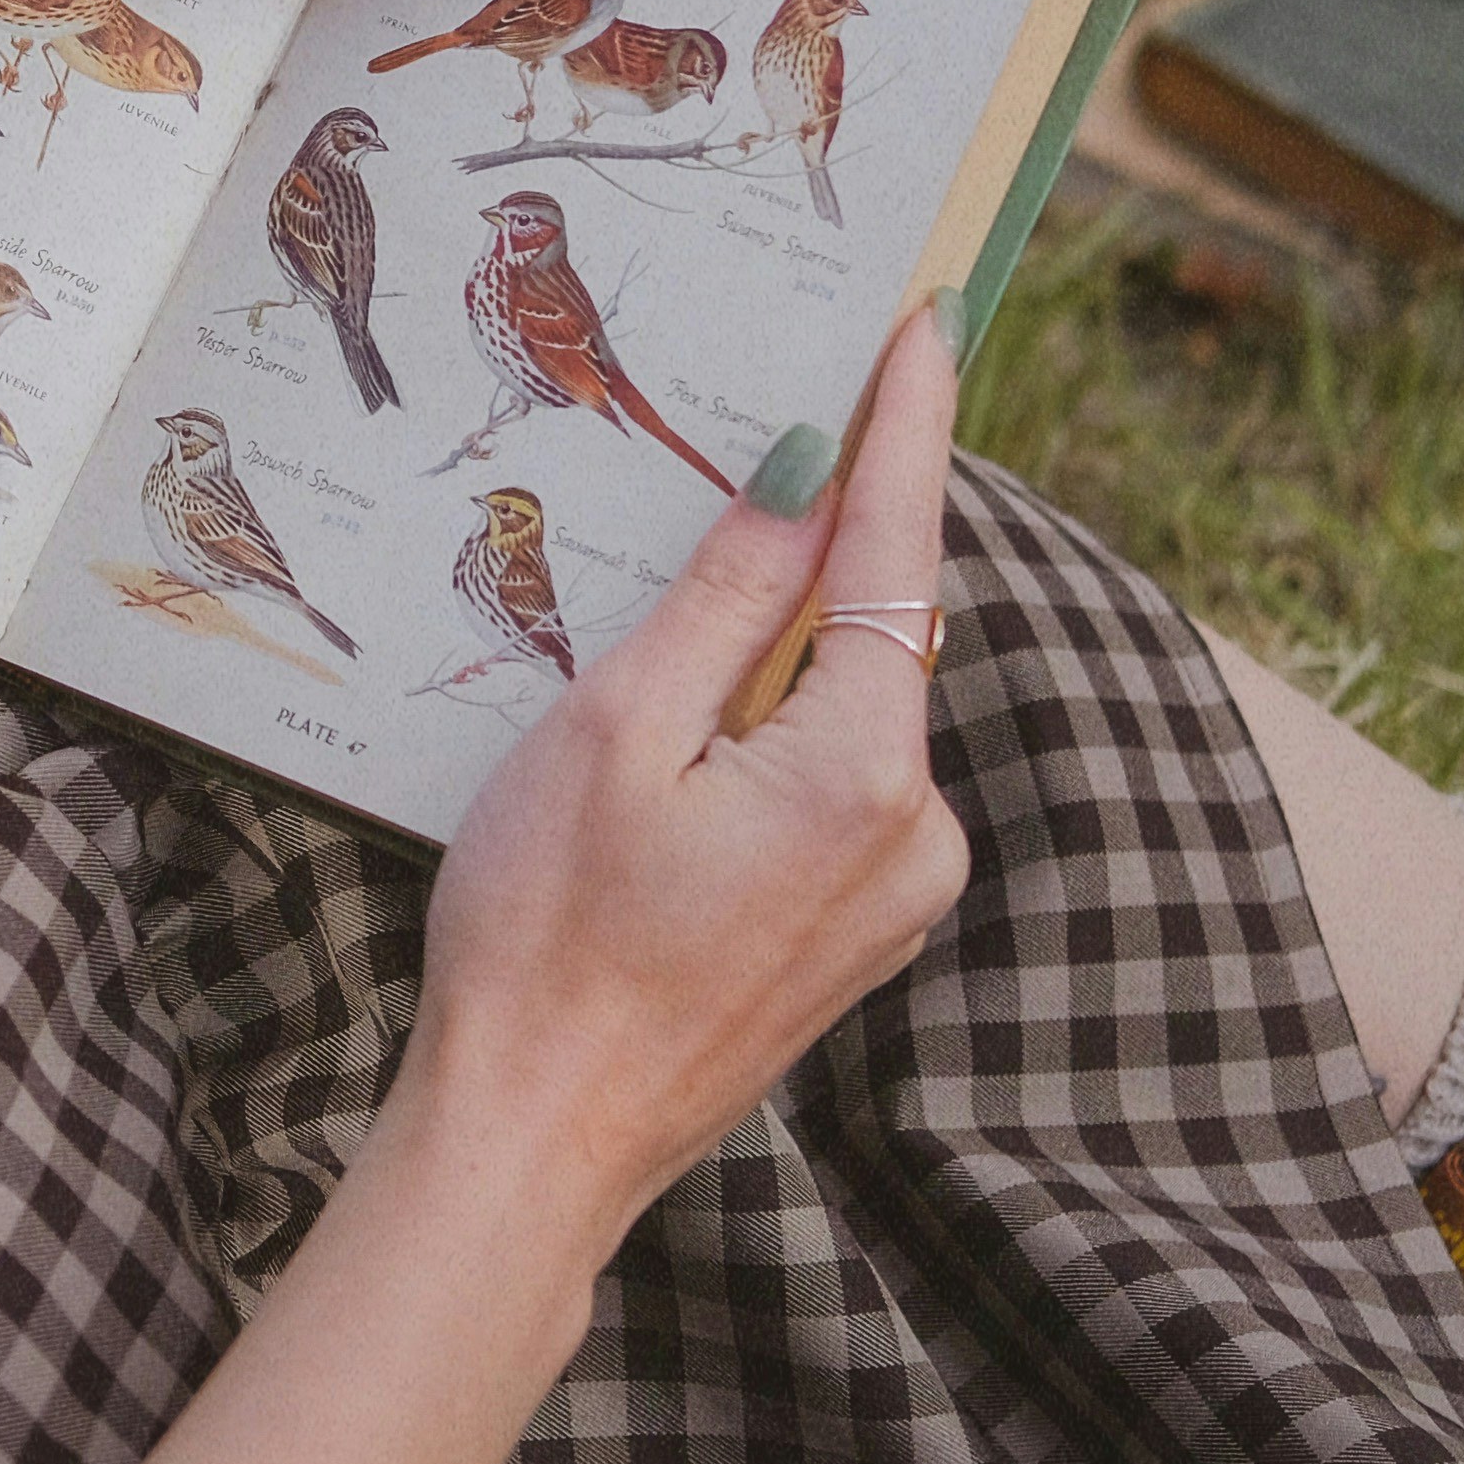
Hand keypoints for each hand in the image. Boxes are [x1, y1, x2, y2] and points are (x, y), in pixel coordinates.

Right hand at [399, 303, 969, 1233]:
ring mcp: (896, 894)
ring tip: (659, 650)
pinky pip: (831, 781)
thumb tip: (804, 479)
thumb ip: (719, 600)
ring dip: (772, 656)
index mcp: (861, 773)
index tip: (928, 320)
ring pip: (847, 710)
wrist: (536, 1142)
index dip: (907, 428)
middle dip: (817, 544)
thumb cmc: (544, 938)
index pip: (896, 554)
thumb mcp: (610, 733)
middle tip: (762, 439)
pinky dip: (770, 732)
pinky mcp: (858, 931)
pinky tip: (674, 745)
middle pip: (875, 632)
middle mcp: (916, 834)